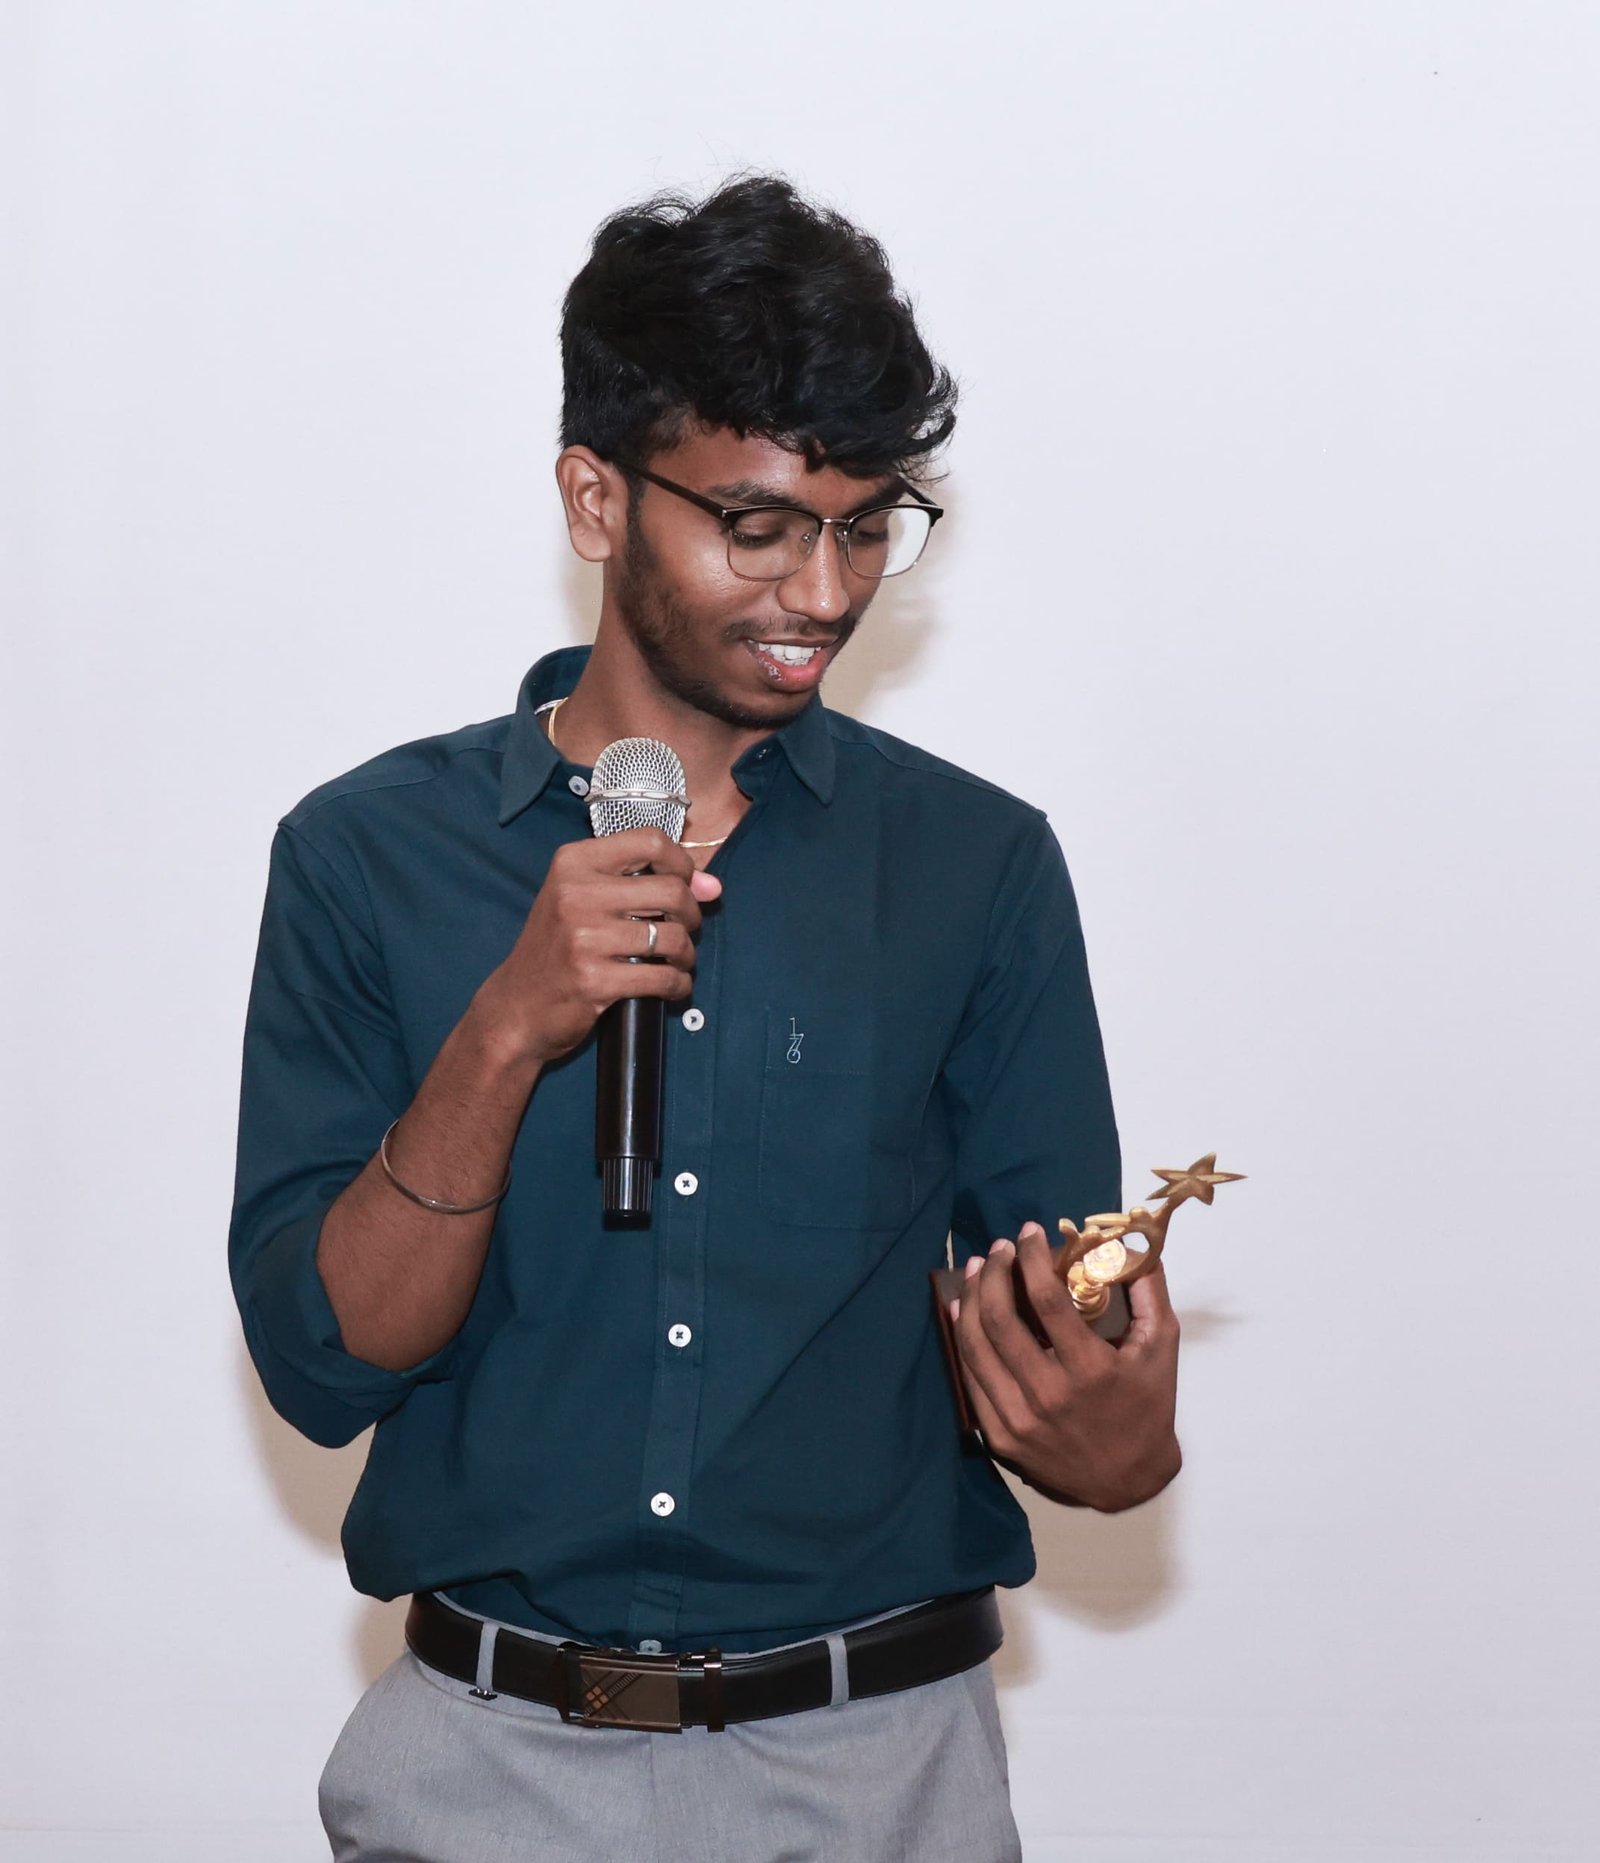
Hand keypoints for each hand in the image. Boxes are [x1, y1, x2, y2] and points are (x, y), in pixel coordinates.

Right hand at [475, 829, 722, 1065]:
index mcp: (573, 862)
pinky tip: (673, 986)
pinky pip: (662, 978)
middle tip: (685, 930)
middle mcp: (576, 894)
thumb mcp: (583, 900)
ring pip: (672, 936)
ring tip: (678, 961)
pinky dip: (678, 984)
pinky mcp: (594, 980)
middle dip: (692, 914)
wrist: (517, 1006)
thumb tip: (713, 886)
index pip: (650, 840)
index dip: (682, 863)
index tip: (687, 884)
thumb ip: (642, 884)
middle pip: (671, 890)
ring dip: (686, 954)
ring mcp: (584, 938)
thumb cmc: (558, 948)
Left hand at [951, 1221, 1181, 1511]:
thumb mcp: (1161, 1347)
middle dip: (995, 1272)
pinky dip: (962, 1339)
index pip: (1046, 1298)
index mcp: (1090, 1369)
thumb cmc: (1148, 1407)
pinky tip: (962, 1311)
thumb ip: (1149, 1292)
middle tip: (1000, 1248)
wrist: (1129, 1481)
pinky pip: (971, 1378)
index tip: (1029, 1232)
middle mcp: (1049, 1395)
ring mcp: (1019, 1419)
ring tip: (978, 1270)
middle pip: (1000, 1319)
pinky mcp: (999, 1437)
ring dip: (971, 1298)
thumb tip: (1133, 1241)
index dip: (1032, 1257)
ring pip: (976, 1346)